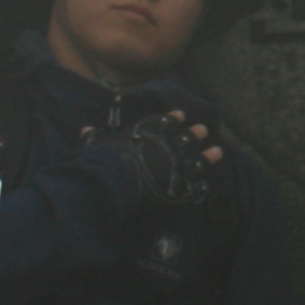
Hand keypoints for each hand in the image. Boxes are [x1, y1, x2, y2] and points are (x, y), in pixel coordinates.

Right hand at [103, 109, 220, 208]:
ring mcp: (176, 167)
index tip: (181, 115)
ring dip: (207, 157)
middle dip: (195, 134)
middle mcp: (167, 146)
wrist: (114, 181)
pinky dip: (201, 187)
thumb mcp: (98, 143)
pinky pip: (195, 189)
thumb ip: (95, 137)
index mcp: (149, 134)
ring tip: (218, 152)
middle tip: (204, 130)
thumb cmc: (105, 159)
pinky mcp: (178, 189)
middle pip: (185, 139)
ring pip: (196, 160)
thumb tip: (86, 130)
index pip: (163, 122)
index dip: (173, 118)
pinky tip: (206, 185)